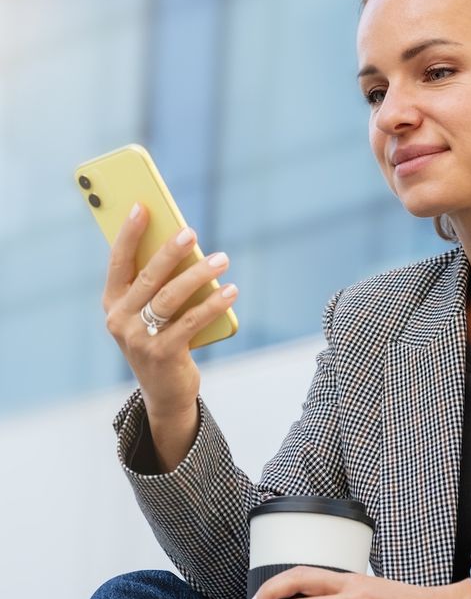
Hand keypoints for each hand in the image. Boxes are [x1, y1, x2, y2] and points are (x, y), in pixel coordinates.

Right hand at [102, 202, 238, 415]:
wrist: (165, 391)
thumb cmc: (161, 340)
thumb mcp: (152, 313)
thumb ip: (159, 285)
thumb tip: (186, 247)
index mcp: (113, 303)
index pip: (118, 262)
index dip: (129, 234)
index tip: (142, 207)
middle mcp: (119, 319)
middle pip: (148, 277)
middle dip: (170, 252)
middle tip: (191, 232)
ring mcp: (138, 338)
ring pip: (170, 297)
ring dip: (199, 275)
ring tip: (222, 259)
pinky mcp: (162, 353)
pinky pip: (190, 321)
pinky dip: (213, 304)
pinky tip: (231, 291)